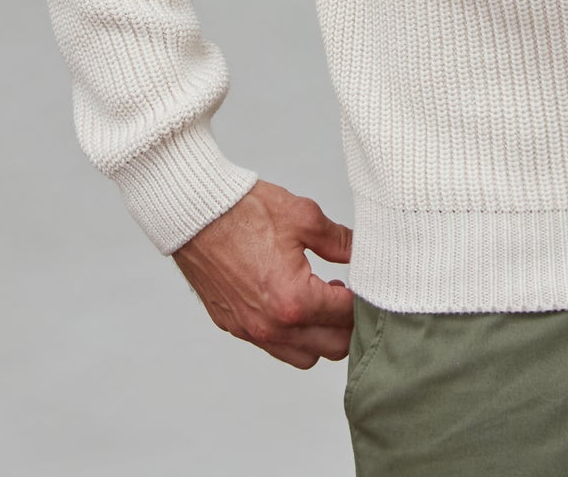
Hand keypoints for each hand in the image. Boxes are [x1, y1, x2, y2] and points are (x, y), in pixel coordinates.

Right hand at [171, 179, 354, 368]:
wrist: (195, 213)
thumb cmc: (245, 211)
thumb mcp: (304, 218)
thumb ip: (340, 241)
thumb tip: (364, 252)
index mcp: (295, 301)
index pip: (348, 315)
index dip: (366, 299)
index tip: (372, 284)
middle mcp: (273, 326)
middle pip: (333, 347)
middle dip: (348, 322)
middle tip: (351, 293)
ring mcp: (252, 331)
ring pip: (305, 356)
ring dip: (321, 335)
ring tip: (322, 298)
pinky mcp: (234, 327)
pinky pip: (275, 347)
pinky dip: (292, 334)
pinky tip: (294, 302)